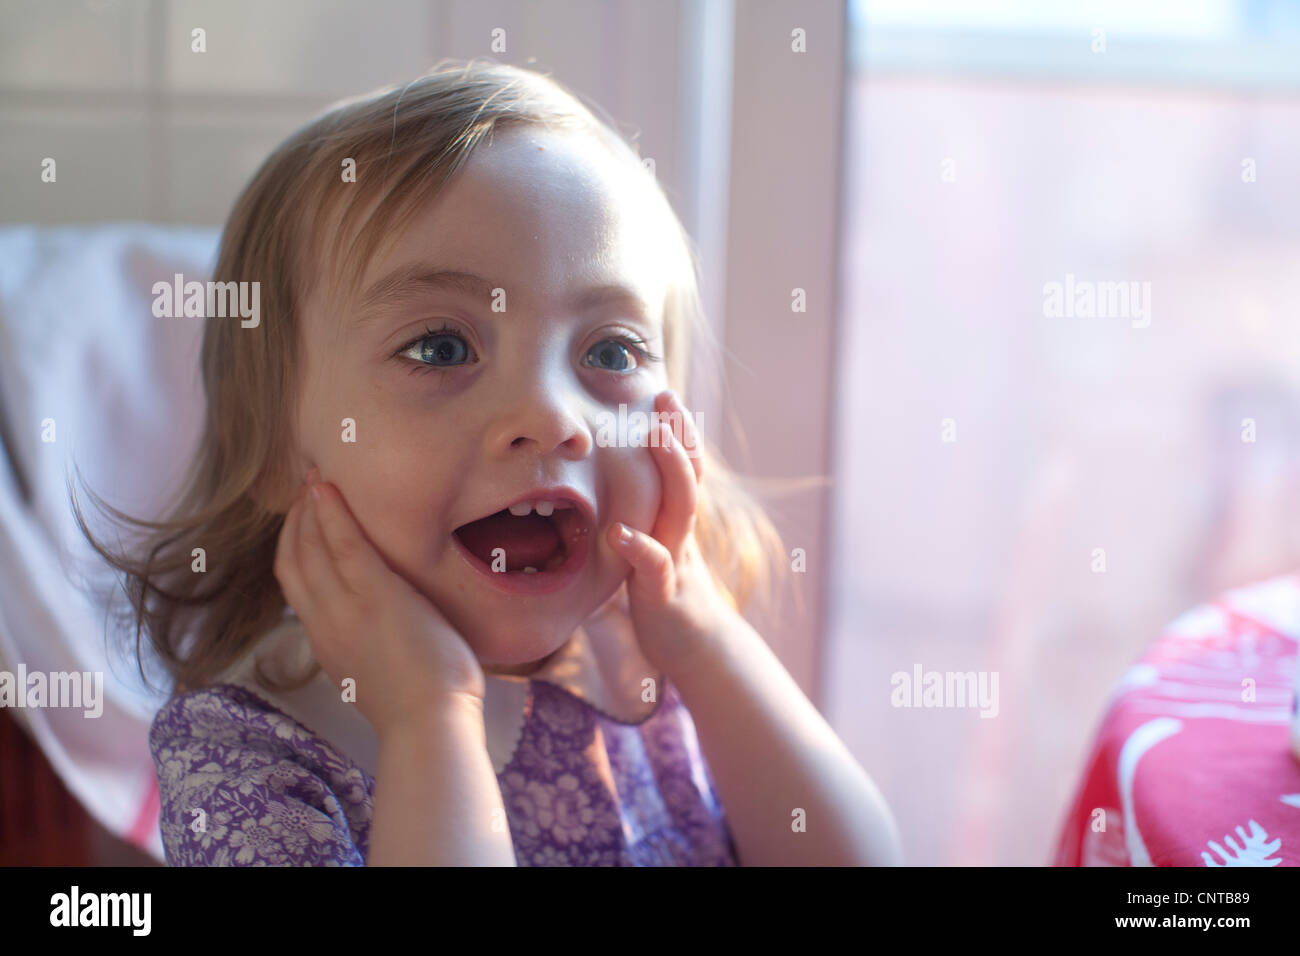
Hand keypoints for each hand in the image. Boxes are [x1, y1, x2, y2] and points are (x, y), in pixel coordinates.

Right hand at [273, 470, 485, 736]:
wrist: (430, 725)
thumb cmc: (422, 706)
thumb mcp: (375, 674)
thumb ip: (365, 646)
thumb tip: (376, 628)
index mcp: (326, 644)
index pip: (295, 586)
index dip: (294, 547)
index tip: (304, 521)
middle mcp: (324, 624)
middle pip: (293, 561)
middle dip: (296, 521)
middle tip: (307, 488)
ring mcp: (345, 609)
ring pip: (311, 547)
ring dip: (310, 508)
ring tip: (317, 479)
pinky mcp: (375, 595)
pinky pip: (344, 543)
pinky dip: (332, 513)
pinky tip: (330, 490)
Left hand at [604, 391, 739, 675]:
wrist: (694, 650)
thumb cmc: (668, 595)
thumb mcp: (658, 548)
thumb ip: (648, 517)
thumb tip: (625, 485)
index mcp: (677, 523)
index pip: (684, 469)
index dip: (678, 432)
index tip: (665, 395)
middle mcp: (681, 535)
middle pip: (687, 477)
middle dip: (678, 435)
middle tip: (666, 398)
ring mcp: (676, 562)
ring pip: (680, 511)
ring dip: (670, 471)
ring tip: (656, 438)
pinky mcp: (664, 595)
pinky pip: (654, 568)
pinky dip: (640, 549)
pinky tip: (620, 533)